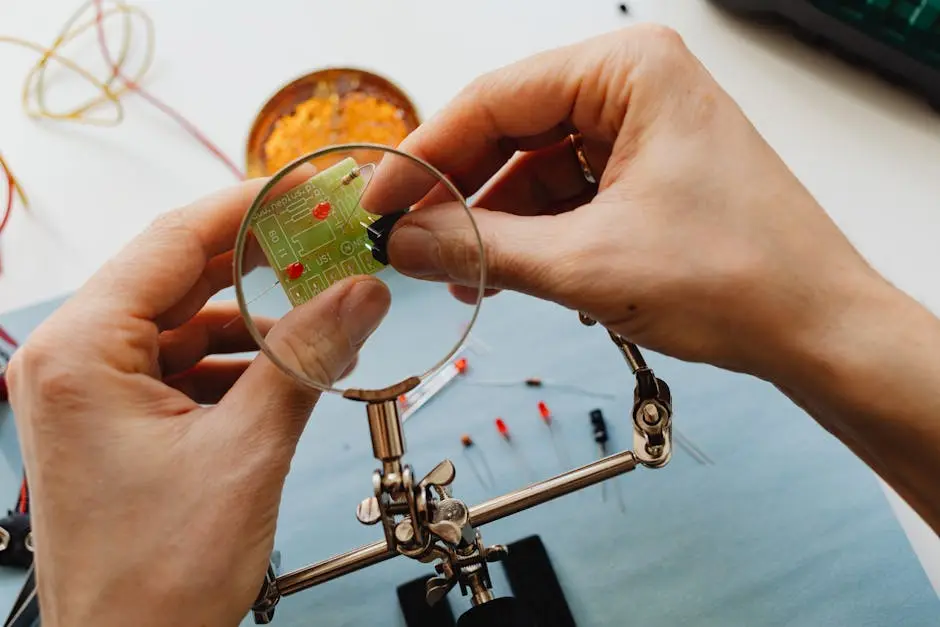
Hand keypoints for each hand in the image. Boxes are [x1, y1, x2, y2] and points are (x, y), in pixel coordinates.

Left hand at [6, 175, 389, 625]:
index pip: (171, 241)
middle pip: (175, 276)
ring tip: (318, 307)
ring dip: (250, 317)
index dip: (245, 207)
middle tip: (322, 241)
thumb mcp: (248, 452)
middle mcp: (74, 361)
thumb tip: (360, 293)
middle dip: (254, 260)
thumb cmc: (157, 578)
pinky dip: (233, 359)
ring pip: (183, 321)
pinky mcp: (114, 420)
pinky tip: (285, 364)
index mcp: (83, 352)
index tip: (301, 189)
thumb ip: (307, 358)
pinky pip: (180, 364)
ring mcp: (91, 391)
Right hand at [368, 24, 889, 385]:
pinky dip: (530, 232)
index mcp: (629, 73)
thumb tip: (406, 243)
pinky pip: (565, 193)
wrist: (815, 331)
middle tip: (404, 237)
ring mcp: (642, 130)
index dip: (426, 154)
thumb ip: (480, 248)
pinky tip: (500, 269)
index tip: (378, 198)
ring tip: (451, 270)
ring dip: (491, 220)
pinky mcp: (646, 173)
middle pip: (511, 130)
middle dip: (457, 191)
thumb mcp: (585, 265)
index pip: (495, 100)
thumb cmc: (740, 279)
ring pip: (534, 167)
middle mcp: (636, 88)